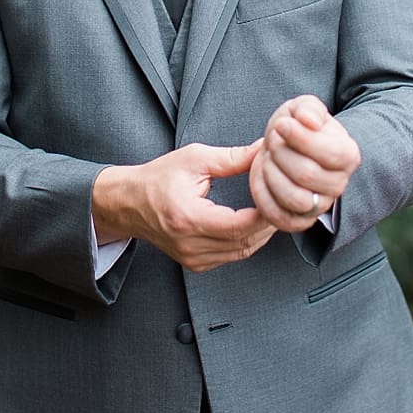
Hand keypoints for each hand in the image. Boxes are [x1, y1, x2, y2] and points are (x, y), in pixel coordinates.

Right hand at [92, 142, 273, 272]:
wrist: (128, 203)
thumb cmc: (157, 178)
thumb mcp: (194, 159)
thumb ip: (232, 158)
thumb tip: (263, 149)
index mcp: (188, 218)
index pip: (240, 225)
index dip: (266, 213)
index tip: (279, 196)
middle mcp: (189, 244)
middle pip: (245, 241)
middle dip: (269, 222)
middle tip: (284, 201)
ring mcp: (192, 258)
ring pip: (242, 252)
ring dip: (262, 234)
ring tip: (274, 210)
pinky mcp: (195, 263)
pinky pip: (231, 256)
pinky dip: (248, 241)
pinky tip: (256, 224)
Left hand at [248, 95, 359, 233]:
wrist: (287, 148)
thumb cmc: (297, 127)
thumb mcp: (302, 108)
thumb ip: (308, 108)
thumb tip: (309, 121)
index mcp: (348, 156)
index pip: (330, 153)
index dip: (301, 138)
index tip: (282, 124)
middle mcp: (339, 185)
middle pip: (307, 175)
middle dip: (281, 154)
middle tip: (272, 141)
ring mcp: (320, 206)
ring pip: (295, 199)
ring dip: (272, 175)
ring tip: (268, 159)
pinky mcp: (298, 221)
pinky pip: (280, 217)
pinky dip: (264, 196)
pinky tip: (263, 176)